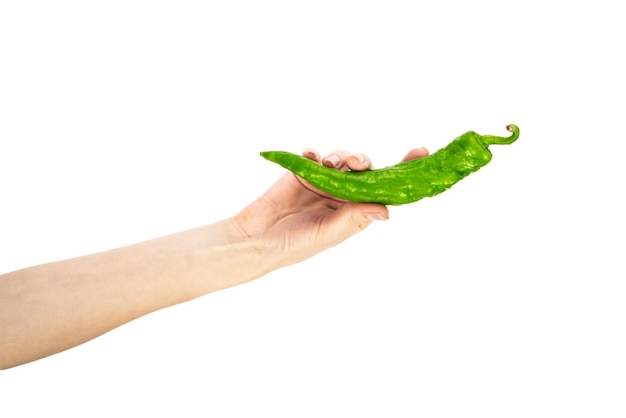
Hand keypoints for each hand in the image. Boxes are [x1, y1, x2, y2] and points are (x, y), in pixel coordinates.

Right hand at [233, 147, 428, 269]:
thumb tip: (387, 211)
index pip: (384, 188)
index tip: (421, 151)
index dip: (403, 171)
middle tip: (358, 163)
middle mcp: (342, 193)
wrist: (259, 239)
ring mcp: (322, 181)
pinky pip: (315, 155)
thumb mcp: (330, 233)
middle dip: (364, 161)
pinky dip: (316, 153)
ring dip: (341, 156)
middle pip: (364, 169)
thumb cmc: (298, 244)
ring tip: (332, 163)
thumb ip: (355, 218)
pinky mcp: (302, 172)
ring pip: (342, 158)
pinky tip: (312, 159)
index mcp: (355, 209)